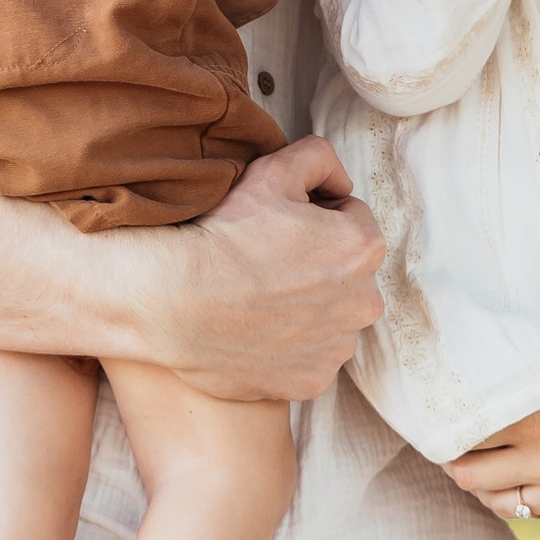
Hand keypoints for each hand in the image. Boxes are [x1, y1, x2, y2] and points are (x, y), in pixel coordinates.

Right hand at [131, 137, 386, 402]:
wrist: (175, 300)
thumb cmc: (224, 234)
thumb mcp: (272, 170)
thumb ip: (319, 158)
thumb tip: (338, 180)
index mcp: (364, 248)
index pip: (351, 220)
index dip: (313, 216)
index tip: (278, 225)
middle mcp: (364, 303)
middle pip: (345, 274)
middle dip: (318, 265)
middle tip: (264, 260)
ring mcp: (337, 348)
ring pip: (329, 318)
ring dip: (306, 308)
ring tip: (257, 297)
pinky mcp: (311, 381)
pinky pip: (308, 358)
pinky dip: (288, 348)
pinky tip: (254, 331)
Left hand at [449, 346, 539, 527]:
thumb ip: (532, 366)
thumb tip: (489, 356)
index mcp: (536, 418)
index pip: (463, 434)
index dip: (446, 428)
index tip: (442, 419)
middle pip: (470, 477)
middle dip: (455, 462)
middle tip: (454, 448)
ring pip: (503, 506)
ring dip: (488, 489)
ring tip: (487, 470)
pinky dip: (532, 506)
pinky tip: (533, 486)